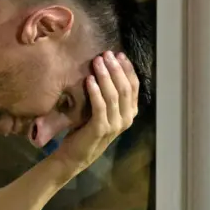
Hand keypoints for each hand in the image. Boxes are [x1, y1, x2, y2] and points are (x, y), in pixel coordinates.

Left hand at [52, 51, 139, 174]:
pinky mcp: (101, 129)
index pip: (134, 86)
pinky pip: (100, 106)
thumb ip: (109, 94)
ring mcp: (115, 125)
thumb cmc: (87, 129)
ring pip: (114, 95)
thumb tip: (108, 65)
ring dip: (105, 76)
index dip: (127, 69)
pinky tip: (89, 79)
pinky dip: (95, 91)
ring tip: (97, 62)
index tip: (118, 54)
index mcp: (130, 113)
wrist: (75, 155)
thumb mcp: (102, 110)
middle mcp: (126, 119)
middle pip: (125, 88)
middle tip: (106, 54)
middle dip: (116, 68)